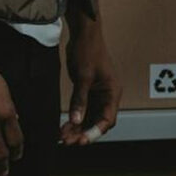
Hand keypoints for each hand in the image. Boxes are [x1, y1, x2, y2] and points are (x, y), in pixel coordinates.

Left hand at [60, 15, 120, 145]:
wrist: (84, 34)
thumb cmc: (88, 51)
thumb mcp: (83, 76)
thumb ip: (80, 100)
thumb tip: (75, 120)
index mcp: (113, 92)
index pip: (107, 119)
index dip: (94, 132)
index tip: (80, 141)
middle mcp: (107, 95)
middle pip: (97, 121)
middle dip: (82, 132)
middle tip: (67, 141)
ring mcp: (98, 93)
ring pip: (89, 117)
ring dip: (77, 127)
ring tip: (62, 137)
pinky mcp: (89, 91)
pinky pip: (83, 109)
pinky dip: (74, 118)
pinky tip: (63, 126)